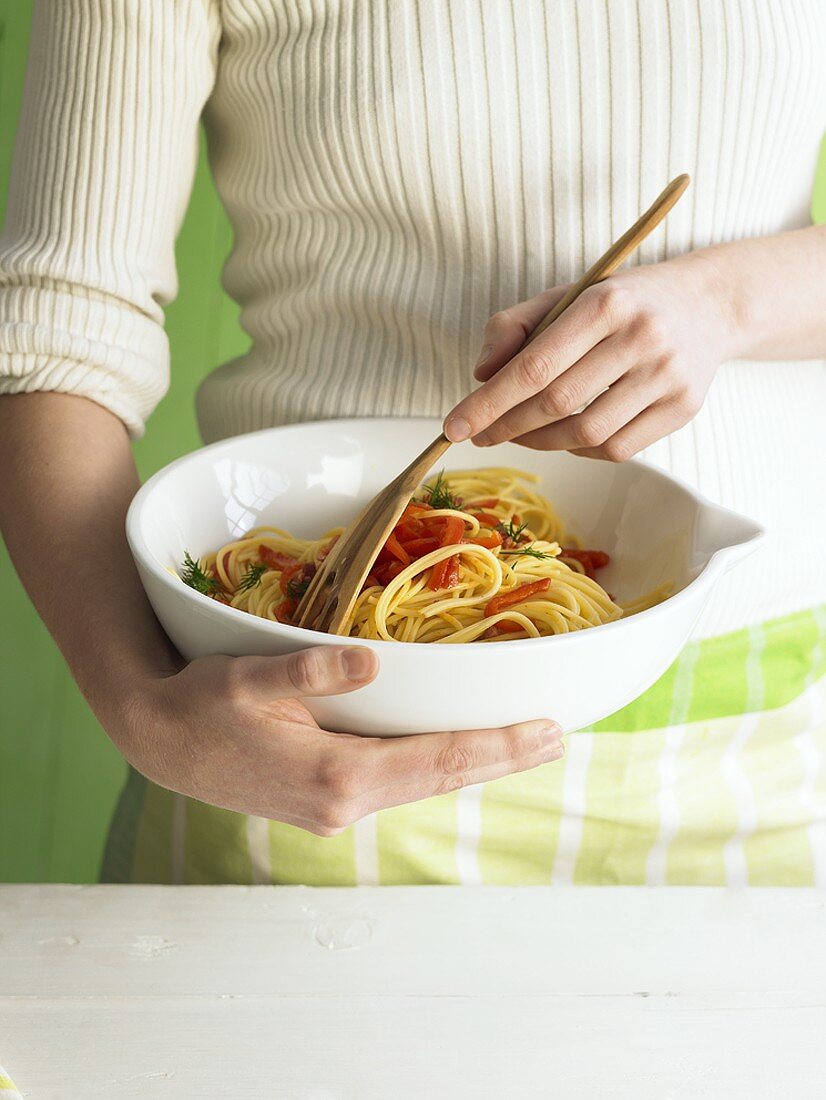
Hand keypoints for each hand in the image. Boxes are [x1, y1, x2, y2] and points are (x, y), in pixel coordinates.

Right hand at [122, 647, 563, 835]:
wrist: (158, 742)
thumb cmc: (199, 704)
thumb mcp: (246, 678)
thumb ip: (309, 672)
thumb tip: (370, 660)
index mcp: (334, 775)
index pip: (435, 759)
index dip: (495, 745)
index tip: (545, 733)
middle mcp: (342, 802)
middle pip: (440, 778)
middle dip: (499, 758)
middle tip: (555, 739)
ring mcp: (333, 808)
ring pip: (421, 784)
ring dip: (472, 764)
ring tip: (520, 744)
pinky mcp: (324, 802)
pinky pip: (397, 782)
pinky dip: (436, 767)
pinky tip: (454, 753)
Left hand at [444, 251, 736, 460]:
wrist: (708, 304)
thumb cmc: (621, 303)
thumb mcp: (567, 294)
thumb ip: (514, 326)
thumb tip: (480, 374)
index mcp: (606, 302)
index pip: (535, 365)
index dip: (489, 402)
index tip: (455, 426)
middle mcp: (642, 337)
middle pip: (556, 403)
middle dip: (507, 426)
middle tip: (481, 434)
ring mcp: (668, 376)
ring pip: (585, 434)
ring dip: (541, 442)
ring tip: (521, 433)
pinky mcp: (684, 408)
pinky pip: (616, 450)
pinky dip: (579, 451)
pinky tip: (567, 436)